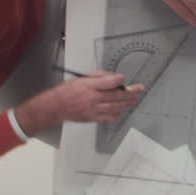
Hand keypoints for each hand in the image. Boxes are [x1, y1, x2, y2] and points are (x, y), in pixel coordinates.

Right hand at [14, 72, 145, 136]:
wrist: (55, 107)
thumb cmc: (67, 91)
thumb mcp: (81, 78)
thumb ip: (97, 77)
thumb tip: (112, 78)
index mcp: (89, 85)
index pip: (109, 82)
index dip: (119, 80)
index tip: (124, 78)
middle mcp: (93, 98)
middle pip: (116, 95)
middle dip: (131, 93)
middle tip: (140, 90)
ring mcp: (93, 109)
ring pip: (116, 107)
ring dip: (128, 104)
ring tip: (136, 100)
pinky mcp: (92, 118)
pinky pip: (109, 117)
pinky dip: (117, 114)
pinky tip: (121, 111)